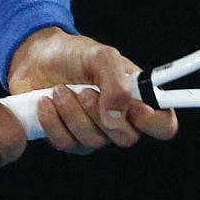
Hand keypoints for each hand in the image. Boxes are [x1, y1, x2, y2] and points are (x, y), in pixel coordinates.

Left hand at [6, 29, 179, 153]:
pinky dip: (53, 121)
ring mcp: (95, 133)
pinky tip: (45, 102)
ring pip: (93, 141)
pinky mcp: (69, 140)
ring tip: (59, 89)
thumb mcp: (100, 56)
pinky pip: (66, 144)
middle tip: (85, 91)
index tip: (136, 108)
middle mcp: (121, 120)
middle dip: (101, 114)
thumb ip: (116, 82)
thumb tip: (117, 115)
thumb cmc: (75, 55)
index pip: (163, 124)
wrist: (36, 58)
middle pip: (127, 138)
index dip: (155, 122)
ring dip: (72, 113)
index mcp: (137, 98)